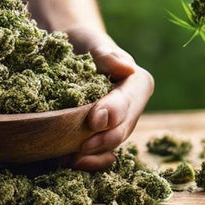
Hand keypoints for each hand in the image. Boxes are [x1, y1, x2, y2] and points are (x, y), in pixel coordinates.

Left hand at [63, 27, 154, 170]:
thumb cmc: (83, 44)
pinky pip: (100, 156)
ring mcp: (118, 126)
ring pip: (111, 147)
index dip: (114, 112)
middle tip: (79, 147)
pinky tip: (67, 162)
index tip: (95, 119)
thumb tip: (127, 68)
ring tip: (69, 159)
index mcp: (137, 85)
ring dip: (92, 156)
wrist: (70, 54)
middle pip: (122, 129)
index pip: (129, 101)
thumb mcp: (92, 42)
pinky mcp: (102, 137)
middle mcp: (132, 109)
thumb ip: (107, 55)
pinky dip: (86, 162)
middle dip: (102, 140)